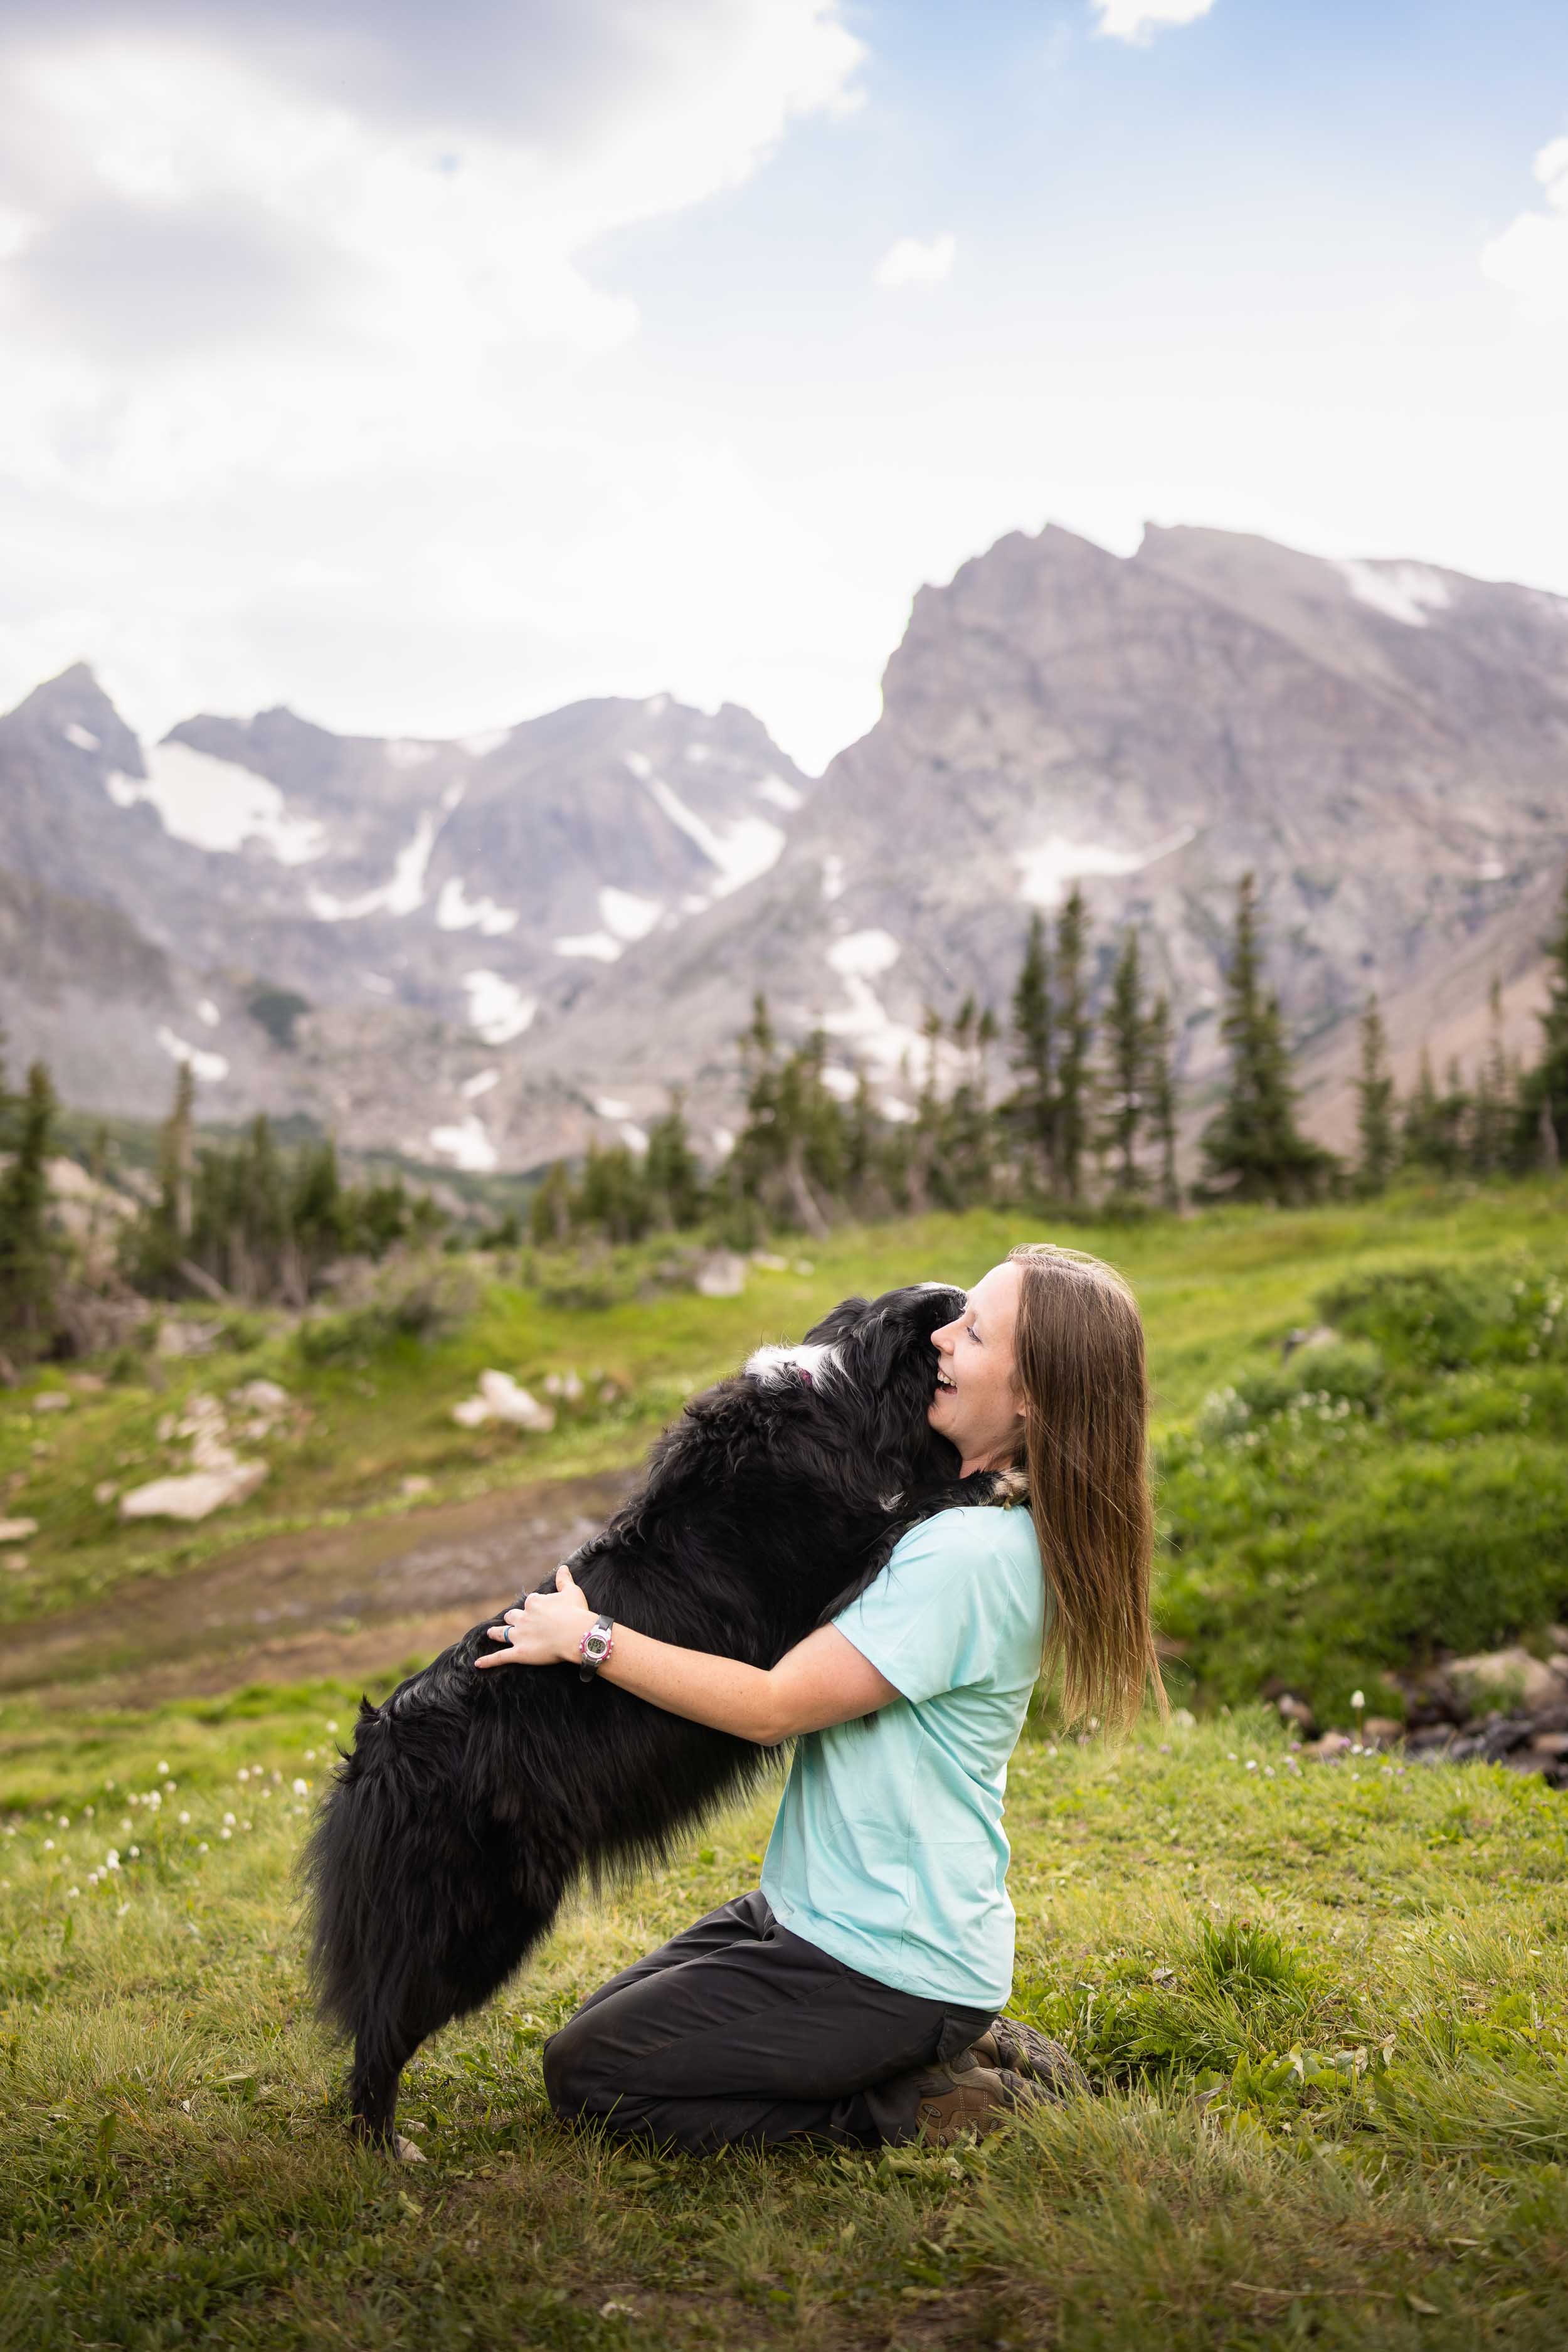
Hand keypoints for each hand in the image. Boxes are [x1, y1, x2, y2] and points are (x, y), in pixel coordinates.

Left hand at [474, 1562, 595, 1668]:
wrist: (576, 1634)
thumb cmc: (576, 1612)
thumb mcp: (571, 1592)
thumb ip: (564, 1579)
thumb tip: (563, 1567)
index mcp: (534, 1602)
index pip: (530, 1603)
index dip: (534, 1608)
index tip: (541, 1611)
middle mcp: (523, 1617)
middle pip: (512, 1617)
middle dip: (512, 1619)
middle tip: (512, 1621)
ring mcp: (519, 1635)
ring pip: (502, 1633)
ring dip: (495, 1633)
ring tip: (490, 1633)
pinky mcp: (519, 1652)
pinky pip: (500, 1657)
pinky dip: (488, 1661)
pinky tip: (478, 1663)